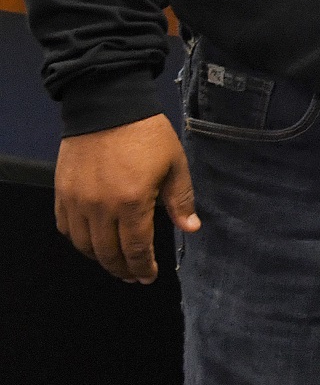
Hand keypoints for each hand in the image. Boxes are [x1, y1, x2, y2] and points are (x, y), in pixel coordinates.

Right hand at [54, 113, 199, 283]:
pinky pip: (66, 228)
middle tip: (134, 276)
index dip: (143, 267)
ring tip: (115, 263)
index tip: (149, 277)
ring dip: (100, 259)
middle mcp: (101, 208)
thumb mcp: (175, 164)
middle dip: (123, 269)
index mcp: (133, 203)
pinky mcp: (62, 193)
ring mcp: (78, 202)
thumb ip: (181, 200)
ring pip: (84, 246)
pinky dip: (78, 241)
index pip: (136, 249)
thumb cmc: (147, 134)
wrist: (108, 107)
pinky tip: (91, 242)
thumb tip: (191, 229)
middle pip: (108, 253)